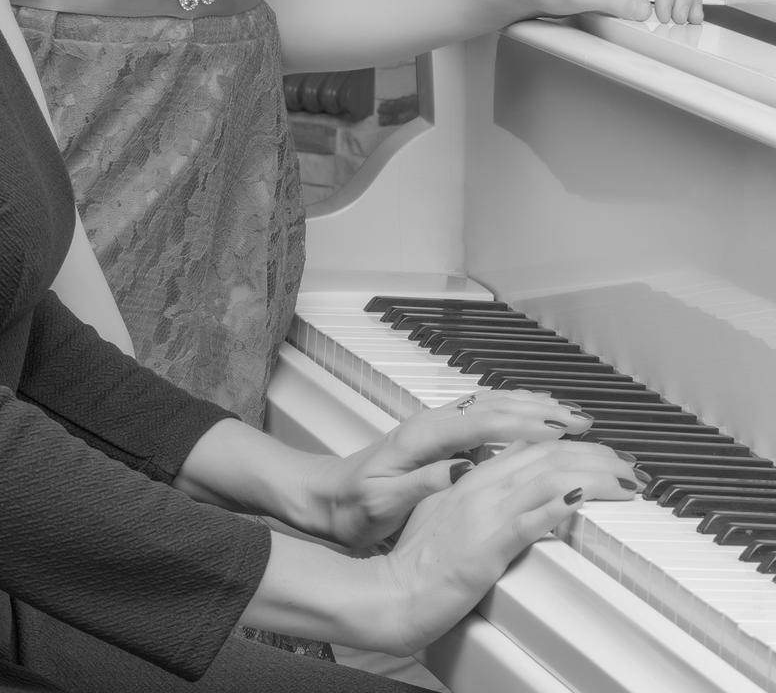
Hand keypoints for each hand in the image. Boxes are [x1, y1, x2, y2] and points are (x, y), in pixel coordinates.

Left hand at [300, 389, 595, 551]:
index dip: (524, 424)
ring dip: (534, 407)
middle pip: (495, 405)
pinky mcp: (439, 436)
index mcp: (422, 438)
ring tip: (572, 416)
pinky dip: (517, 413)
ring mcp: (436, 425)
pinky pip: (487, 415)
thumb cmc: (353, 506)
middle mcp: (432, 422)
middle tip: (585, 421)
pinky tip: (537, 420)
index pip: (482, 423)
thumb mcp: (383, 502)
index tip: (561, 429)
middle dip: (542, 410)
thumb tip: (463, 467)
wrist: (326, 497)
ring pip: (494, 405)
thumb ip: (422, 483)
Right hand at [372, 436, 636, 654]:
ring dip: (593, 476)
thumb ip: (475, 492)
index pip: (531, 445)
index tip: (606, 449)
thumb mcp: (448, 512)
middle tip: (631, 466)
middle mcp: (480, 485)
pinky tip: (582, 498)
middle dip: (596, 456)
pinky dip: (557, 505)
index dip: (574, 443)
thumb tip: (506, 483)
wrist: (395, 591)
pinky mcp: (487, 547)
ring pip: (545, 479)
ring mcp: (483, 514)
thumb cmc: (420, 558)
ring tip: (625, 481)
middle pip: (547, 456)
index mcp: (471, 475)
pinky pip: (527, 520)